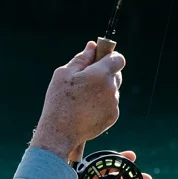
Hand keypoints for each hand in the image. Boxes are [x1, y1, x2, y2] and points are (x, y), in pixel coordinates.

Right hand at [30, 41, 124, 160]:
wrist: (60, 131)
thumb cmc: (59, 100)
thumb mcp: (64, 74)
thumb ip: (81, 58)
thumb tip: (92, 46)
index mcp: (101, 74)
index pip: (118, 59)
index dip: (109, 57)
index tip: (99, 60)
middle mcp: (112, 88)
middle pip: (116, 74)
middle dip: (105, 73)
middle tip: (86, 80)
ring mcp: (114, 104)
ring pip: (112, 90)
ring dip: (102, 89)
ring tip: (83, 98)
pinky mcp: (113, 116)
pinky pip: (111, 104)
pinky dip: (102, 103)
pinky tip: (86, 108)